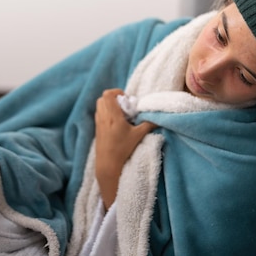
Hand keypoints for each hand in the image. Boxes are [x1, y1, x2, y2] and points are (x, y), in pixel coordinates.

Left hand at [94, 89, 155, 207]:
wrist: (108, 164)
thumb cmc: (123, 149)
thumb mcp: (138, 136)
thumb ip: (148, 124)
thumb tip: (157, 118)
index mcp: (112, 115)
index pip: (108, 94)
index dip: (117, 92)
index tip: (126, 99)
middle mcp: (103, 117)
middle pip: (102, 98)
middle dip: (113, 98)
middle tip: (124, 106)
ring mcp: (98, 123)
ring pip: (100, 106)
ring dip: (109, 105)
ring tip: (120, 114)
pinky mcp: (97, 129)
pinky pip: (99, 114)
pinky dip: (106, 113)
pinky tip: (116, 122)